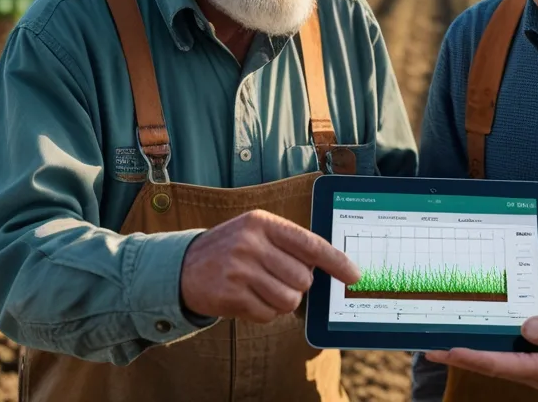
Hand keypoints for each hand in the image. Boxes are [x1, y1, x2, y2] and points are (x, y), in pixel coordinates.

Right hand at [179, 209, 360, 322]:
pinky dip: (264, 312)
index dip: (337, 262)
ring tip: (262, 289)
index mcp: (262, 223)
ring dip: (282, 301)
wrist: (182, 267)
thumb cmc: (231, 249)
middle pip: (302, 278)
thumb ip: (290, 244)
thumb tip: (330, 267)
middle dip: (297, 285)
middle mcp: (251, 243)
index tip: (354, 275)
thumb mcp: (256, 232)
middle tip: (277, 278)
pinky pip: (268, 315)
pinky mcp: (230, 297)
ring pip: (289, 299)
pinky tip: (248, 299)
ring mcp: (239, 270)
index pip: (310, 244)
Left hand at [424, 302, 537, 389]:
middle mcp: (534, 370)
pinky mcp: (528, 355)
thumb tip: (528, 329)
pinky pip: (499, 353)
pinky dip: (480, 347)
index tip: (453, 351)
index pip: (503, 365)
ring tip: (437, 346)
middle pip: (490, 366)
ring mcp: (529, 364)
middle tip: (430, 349)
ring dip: (466, 354)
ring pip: (492, 361)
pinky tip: (464, 338)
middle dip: (461, 359)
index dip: (476, 359)